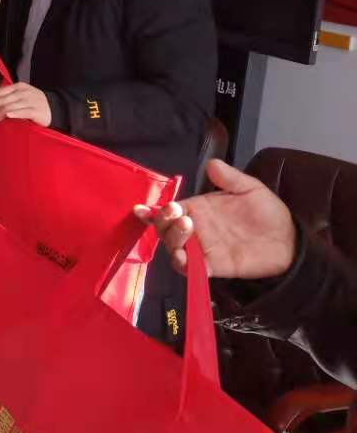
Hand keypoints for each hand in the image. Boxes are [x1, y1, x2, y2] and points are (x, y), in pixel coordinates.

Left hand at [0, 83, 51, 128]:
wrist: (55, 109)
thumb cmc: (34, 105)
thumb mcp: (21, 97)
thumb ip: (8, 98)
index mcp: (18, 87)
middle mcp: (24, 92)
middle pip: (2, 101)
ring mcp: (31, 100)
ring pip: (9, 107)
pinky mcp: (37, 111)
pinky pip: (23, 112)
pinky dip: (14, 114)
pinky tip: (7, 117)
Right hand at [133, 159, 296, 277]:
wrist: (289, 241)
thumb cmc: (267, 213)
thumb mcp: (250, 188)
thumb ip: (229, 178)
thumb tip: (211, 164)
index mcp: (198, 210)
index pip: (168, 210)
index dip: (153, 210)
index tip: (143, 208)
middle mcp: (195, 230)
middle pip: (165, 228)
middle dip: (162, 220)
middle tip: (177, 212)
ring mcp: (201, 249)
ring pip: (173, 247)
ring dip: (172, 237)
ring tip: (186, 225)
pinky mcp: (212, 267)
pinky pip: (191, 269)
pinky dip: (183, 264)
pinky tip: (184, 256)